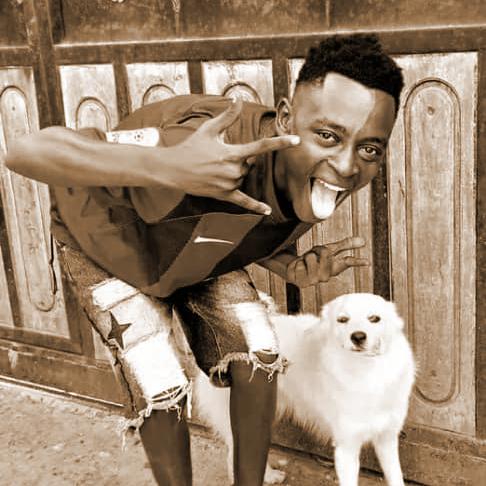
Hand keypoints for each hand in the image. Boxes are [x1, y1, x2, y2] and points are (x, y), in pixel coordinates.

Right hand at [161, 99, 299, 214]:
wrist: (174, 170)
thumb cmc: (191, 147)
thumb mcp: (209, 129)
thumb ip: (227, 116)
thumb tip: (237, 99)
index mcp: (232, 153)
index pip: (261, 146)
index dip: (280, 142)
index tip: (296, 140)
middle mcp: (233, 170)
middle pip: (250, 165)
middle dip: (241, 159)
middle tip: (220, 157)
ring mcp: (229, 184)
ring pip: (244, 178)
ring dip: (237, 173)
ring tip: (216, 169)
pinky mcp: (224, 195)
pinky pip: (243, 202)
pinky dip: (256, 206)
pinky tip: (267, 211)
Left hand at [285, 237, 367, 286]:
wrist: (294, 270)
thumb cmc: (314, 260)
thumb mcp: (329, 250)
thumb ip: (345, 245)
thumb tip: (363, 240)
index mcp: (335, 268)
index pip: (348, 262)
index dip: (358, 262)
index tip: (368, 262)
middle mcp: (326, 276)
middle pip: (325, 253)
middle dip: (317, 249)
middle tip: (314, 255)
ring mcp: (314, 281)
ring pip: (311, 257)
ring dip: (306, 256)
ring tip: (306, 262)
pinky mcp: (302, 282)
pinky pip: (300, 262)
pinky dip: (297, 262)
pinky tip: (299, 268)